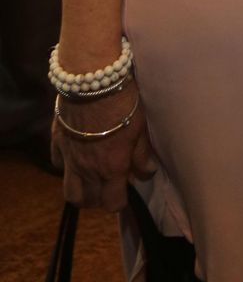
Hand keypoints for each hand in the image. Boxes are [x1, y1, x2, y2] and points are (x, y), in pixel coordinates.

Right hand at [52, 81, 156, 211]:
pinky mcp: (57, 142)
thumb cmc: (123, 100)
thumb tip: (146, 172)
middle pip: (89, 201)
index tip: (125, 190)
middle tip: (109, 184)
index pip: (112, 203)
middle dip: (99, 199)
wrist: (92, 79)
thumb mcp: (140, 126)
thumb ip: (142, 154)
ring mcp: (69, 157)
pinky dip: (67, 167)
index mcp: (111, 168)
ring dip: (81, 190)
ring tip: (91, 178)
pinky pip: (58, 166)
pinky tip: (77, 156)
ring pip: (70, 192)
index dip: (120, 201)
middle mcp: (87, 169)